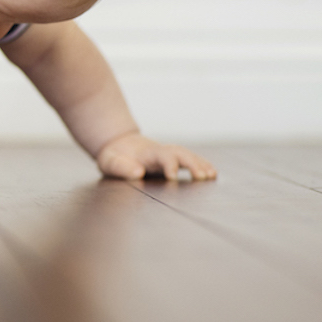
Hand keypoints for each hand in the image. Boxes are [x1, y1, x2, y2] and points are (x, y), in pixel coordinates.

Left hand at [96, 132, 216, 180]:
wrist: (118, 144)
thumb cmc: (113, 156)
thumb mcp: (110, 161)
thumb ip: (121, 166)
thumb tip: (138, 172)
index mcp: (146, 152)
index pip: (162, 155)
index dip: (169, 165)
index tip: (173, 177)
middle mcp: (161, 151)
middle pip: (180, 153)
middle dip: (192, 164)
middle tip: (202, 177)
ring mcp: (168, 154)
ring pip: (187, 155)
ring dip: (200, 164)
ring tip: (212, 176)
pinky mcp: (172, 159)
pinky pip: (190, 159)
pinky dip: (201, 165)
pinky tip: (212, 174)